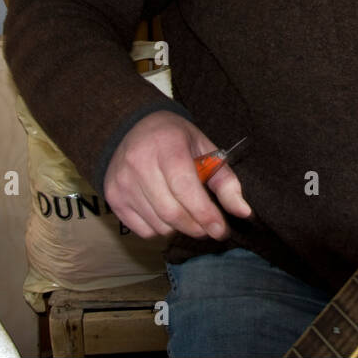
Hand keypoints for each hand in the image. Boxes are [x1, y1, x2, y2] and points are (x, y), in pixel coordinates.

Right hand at [103, 110, 251, 239]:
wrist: (131, 127)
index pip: (185, 188)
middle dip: (196, 227)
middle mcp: (139, 164)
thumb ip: (226, 181)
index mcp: (167, 146)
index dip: (205, 214)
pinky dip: (161, 230)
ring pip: (158, 226)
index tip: (221, 229)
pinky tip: (167, 213)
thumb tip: (244, 212)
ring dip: (180, 229)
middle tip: (209, 229)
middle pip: (171, 212)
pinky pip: (143, 230)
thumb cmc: (174, 139)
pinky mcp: (113, 197)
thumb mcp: (205, 149)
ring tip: (189, 216)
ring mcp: (122, 182)